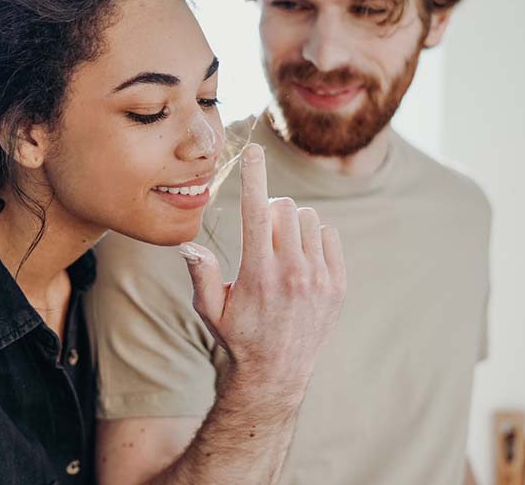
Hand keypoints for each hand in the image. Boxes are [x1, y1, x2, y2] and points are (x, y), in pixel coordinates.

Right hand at [179, 143, 345, 403]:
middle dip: (269, 210)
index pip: (255, 209)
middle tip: (260, 234)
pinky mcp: (337, 285)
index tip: (253, 150)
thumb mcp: (208, 309)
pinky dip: (314, 238)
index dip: (253, 174)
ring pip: (309, 219)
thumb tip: (188, 244)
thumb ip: (200, 272)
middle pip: (285, 207)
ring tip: (280, 249)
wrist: (276, 373)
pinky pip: (329, 235)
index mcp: (257, 272)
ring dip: (292, 224)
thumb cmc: (236, 336)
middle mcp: (291, 271)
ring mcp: (319, 278)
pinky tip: (301, 259)